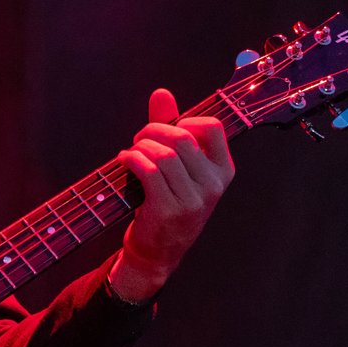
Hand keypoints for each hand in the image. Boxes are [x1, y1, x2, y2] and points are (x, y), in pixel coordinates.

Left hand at [111, 87, 235, 301]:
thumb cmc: (165, 203)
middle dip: (152, 131)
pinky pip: (148, 170)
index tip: (164, 131)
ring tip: (131, 153)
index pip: (211, 126)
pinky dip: (131, 159)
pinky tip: (124, 162)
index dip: (182, 121)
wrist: (157, 253)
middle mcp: (214, 185)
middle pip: (181, 137)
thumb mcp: (175, 167)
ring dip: (139, 147)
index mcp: (223, 170)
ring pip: (163, 153)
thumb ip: (170, 128)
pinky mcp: (170, 209)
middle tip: (138, 141)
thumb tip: (161, 93)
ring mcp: (194, 199)